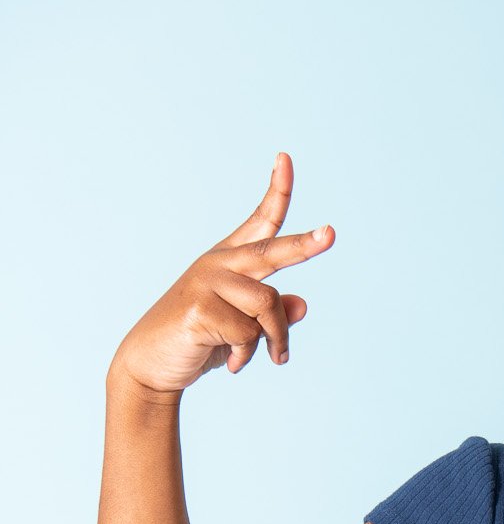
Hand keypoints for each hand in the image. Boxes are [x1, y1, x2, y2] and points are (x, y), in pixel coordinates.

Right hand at [107, 150, 333, 400]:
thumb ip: (273, 315)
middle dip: (304, 246)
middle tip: (331, 234)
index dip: (276, 191)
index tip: (284, 158)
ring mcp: (207, 283)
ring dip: (274, 339)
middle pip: (271, 252)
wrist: (151, 365)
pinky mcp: (199, 307)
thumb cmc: (201, 342)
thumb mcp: (242, 328)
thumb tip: (303, 304)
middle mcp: (219, 264)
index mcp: (230, 260)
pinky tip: (231, 364)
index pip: (260, 222)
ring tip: (262, 358)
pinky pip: (248, 333)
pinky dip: (247, 355)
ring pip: (268, 305)